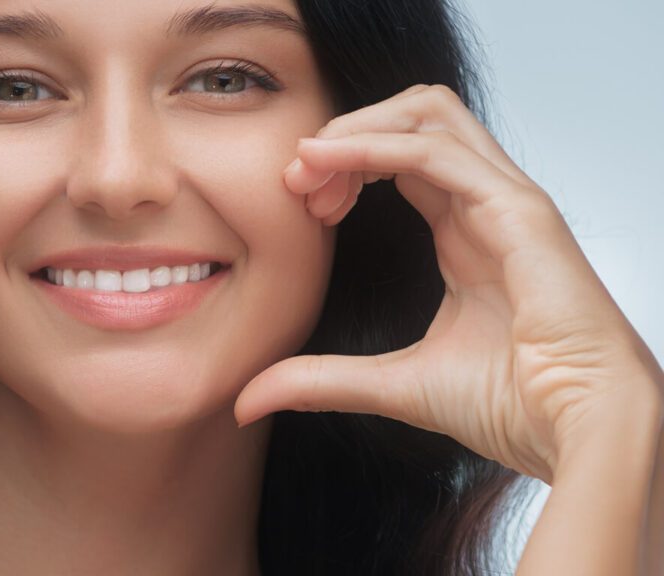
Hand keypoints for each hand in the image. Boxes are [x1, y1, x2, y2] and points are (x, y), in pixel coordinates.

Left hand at [233, 84, 663, 483]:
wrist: (577, 434)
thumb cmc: (512, 406)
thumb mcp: (390, 385)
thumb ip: (320, 381)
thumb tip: (247, 399)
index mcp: (463, 231)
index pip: (398, 159)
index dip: (342, 166)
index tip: (298, 202)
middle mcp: (484, 205)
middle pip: (412, 118)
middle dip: (344, 134)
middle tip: (297, 178)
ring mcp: (505, 201)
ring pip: (428, 113)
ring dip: (356, 129)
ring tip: (309, 167)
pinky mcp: (521, 211)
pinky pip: (439, 151)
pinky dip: (377, 146)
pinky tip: (332, 165)